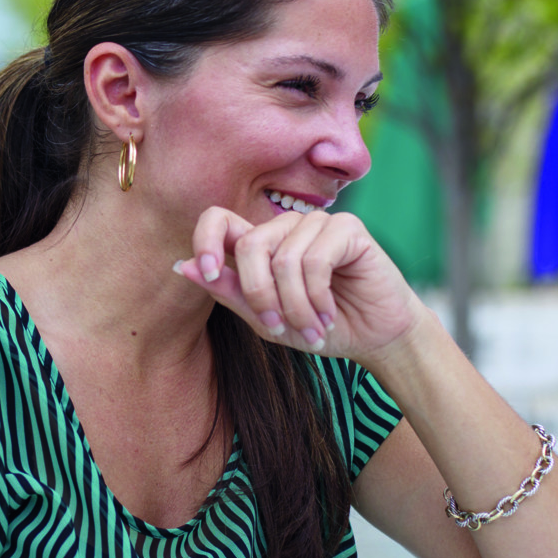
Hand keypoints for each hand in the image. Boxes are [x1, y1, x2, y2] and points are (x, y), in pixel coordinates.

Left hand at [173, 205, 427, 361]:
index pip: (218, 219)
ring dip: (296, 306)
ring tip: (313, 328)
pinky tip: (328, 314)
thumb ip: (230, 293)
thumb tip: (182, 267)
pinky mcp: (347, 227)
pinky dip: (317, 297)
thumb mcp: (266, 320)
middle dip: (260, 295)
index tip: (204, 271)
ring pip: (283, 259)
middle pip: (250, 244)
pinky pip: (314, 260)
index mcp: (261, 244)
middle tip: (280, 328)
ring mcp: (317, 223)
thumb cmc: (320, 328)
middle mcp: (286, 227)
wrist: (375, 338)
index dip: (204, 240)